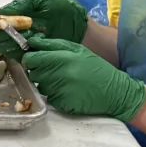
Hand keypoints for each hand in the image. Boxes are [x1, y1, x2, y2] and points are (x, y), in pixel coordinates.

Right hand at [0, 0, 87, 58]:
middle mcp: (14, 30)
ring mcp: (21, 43)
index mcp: (15, 15)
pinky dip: (16, 51)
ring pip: (2, 47)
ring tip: (19, 37)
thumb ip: (21, 3)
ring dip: (6, 42)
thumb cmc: (60, 9)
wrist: (79, 26)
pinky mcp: (30, 54)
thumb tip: (1, 11)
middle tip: (5, 31)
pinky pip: (16, 56)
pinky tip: (25, 45)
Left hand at [20, 36, 145, 120]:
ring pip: (40, 86)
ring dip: (47, 83)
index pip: (31, 59)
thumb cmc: (96, 68)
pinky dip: (55, 95)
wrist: (116, 92)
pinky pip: (49, 98)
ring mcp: (59, 92)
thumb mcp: (78, 50)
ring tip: (65, 81)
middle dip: (38, 71)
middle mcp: (58, 76)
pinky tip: (69, 92)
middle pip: (32, 73)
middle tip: (53, 70)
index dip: (30, 59)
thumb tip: (32, 41)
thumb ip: (53, 45)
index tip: (35, 59)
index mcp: (62, 59)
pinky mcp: (61, 104)